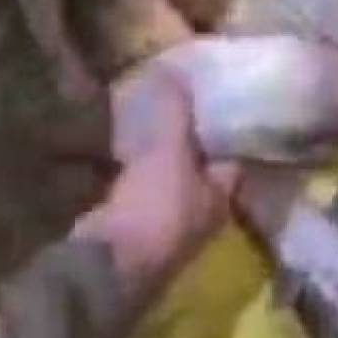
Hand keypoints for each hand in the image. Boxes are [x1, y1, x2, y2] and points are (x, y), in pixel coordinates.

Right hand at [72, 71, 237, 320]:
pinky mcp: (127, 225)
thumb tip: (174, 69)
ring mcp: (163, 221)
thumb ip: (175, 113)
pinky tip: (116, 135)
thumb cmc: (154, 211)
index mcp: (221, 195)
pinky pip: (133, 183)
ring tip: (147, 105)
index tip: (219, 92)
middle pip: (198, 163)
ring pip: (165, 173)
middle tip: (178, 91)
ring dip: (156, 146)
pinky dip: (128, 161)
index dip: (230, 123)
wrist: (103, 268)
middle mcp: (199, 211)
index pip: (234, 153)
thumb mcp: (169, 154)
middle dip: (188, 132)